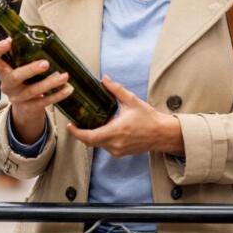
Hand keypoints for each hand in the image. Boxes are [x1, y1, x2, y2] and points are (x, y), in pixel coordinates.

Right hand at [0, 38, 71, 143]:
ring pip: (32, 91)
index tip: (9, 41)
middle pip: (14, 77)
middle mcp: (7, 85)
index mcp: (2, 71)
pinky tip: (68, 89)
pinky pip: (43, 102)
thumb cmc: (25, 79)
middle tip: (46, 63)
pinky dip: (57, 95)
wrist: (24, 109)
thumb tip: (42, 32)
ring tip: (64, 76)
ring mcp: (17, 98)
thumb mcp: (20, 67)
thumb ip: (25, 53)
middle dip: (30, 70)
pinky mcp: (29, 108)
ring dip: (50, 83)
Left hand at [67, 76, 184, 157]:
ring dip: (92, 135)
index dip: (77, 132)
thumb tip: (104, 79)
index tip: (70, 125)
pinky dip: (101, 139)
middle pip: (90, 142)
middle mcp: (115, 144)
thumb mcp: (132, 101)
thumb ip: (116, 89)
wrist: (162, 133)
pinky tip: (104, 129)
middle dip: (81, 133)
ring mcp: (118, 151)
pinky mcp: (121, 153)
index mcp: (116, 131)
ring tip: (91, 123)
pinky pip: (105, 147)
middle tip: (75, 123)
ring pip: (97, 145)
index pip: (89, 137)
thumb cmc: (149, 118)